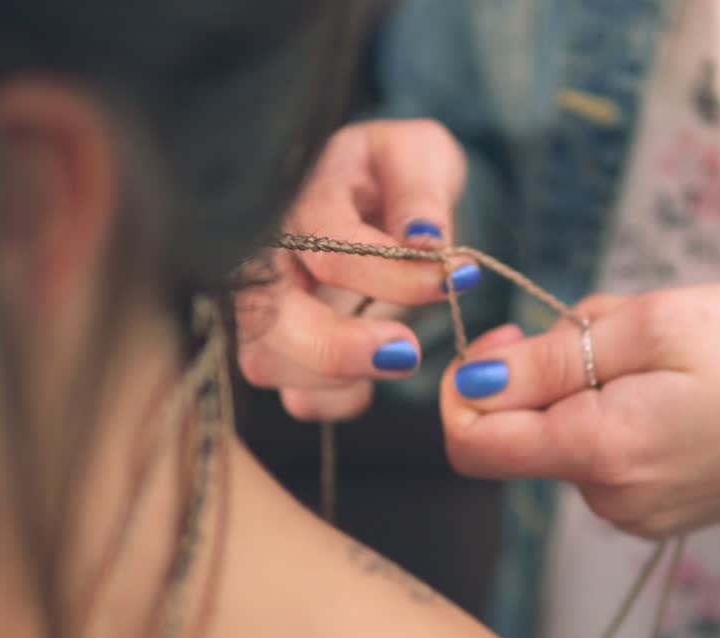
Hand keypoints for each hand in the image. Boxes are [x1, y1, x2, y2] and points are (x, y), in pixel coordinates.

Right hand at [237, 120, 479, 420]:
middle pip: (265, 316)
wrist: (377, 192)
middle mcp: (264, 255)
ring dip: (337, 376)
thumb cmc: (393, 171)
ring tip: (401, 354)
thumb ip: (422, 190)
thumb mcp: (418, 155)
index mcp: (300, 199)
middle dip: (336, 347)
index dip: (391, 273)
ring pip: (266, 361)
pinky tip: (374, 377)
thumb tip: (426, 239)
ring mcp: (265, 307)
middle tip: (407, 352)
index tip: (454, 277)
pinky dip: (338, 400)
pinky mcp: (285, 350)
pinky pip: (294, 396)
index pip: (325, 247)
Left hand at [440, 285, 719, 537]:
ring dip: (593, 382)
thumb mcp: (659, 324)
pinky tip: (681, 385)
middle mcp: (610, 500)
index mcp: (602, 452)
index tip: (513, 337)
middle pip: (524, 431)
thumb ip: (554, 359)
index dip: (467, 386)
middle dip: (550, 368)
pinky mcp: (662, 509)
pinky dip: (622, 407)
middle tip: (620, 326)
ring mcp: (638, 512)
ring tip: (668, 353)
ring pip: (568, 434)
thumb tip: (474, 384)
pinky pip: (608, 451)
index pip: (472, 444)